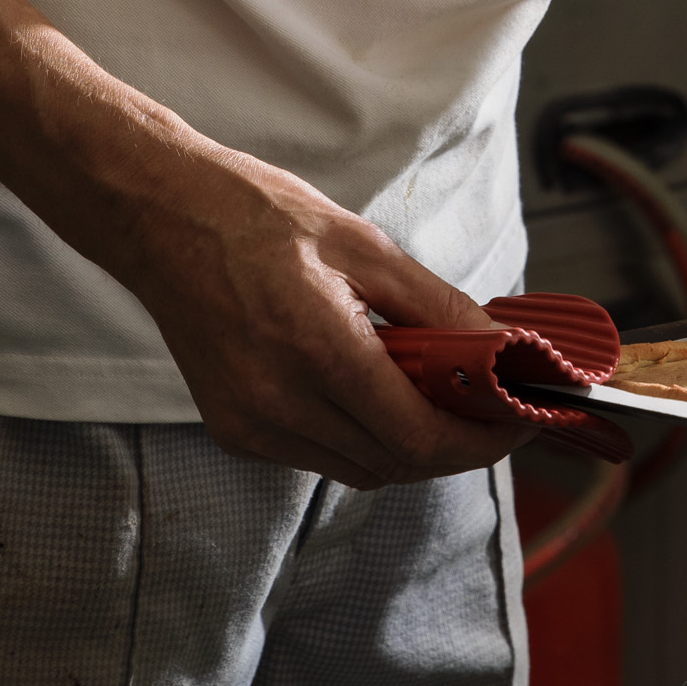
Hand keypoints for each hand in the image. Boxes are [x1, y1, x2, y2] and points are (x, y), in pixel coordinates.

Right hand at [119, 151, 532, 485]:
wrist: (162, 219)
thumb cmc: (258, 216)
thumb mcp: (363, 244)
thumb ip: (436, 306)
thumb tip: (501, 347)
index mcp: (315, 348)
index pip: (419, 437)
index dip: (483, 440)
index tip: (524, 419)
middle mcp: (277, 403)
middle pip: (397, 464)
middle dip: (458, 442)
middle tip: (496, 403)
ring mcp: (251, 426)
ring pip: (362, 469)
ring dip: (411, 442)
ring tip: (440, 389)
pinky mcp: (235, 432)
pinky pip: (321, 456)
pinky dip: (364, 435)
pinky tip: (375, 387)